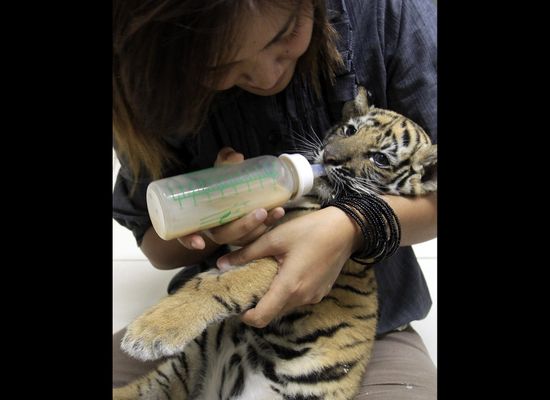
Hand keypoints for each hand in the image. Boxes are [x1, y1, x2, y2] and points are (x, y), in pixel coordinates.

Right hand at [176, 147, 284, 249]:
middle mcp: (211, 229)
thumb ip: (223, 163)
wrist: (224, 193)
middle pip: (224, 236)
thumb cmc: (215, 185)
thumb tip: (236, 157)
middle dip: (244, 227)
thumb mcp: (215, 172)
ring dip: (261, 227)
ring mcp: (229, 234)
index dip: (190, 240)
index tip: (199, 243)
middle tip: (260, 212)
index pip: (185, 234)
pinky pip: (256, 235)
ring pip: (243, 238)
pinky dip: (269, 224)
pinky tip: (278, 212)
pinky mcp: (245, 233)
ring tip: (276, 211)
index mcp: (195, 218)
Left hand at [216, 206, 362, 327]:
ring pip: (285, 306)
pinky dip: (286, 292)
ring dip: (273, 297)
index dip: (246, 316)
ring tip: (263, 275)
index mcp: (289, 287)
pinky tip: (283, 272)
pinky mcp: (321, 292)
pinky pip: (298, 299)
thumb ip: (247, 253)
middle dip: (258, 304)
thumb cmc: (310, 230)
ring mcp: (314, 297)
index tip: (237, 303)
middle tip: (246, 285)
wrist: (347, 228)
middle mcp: (302, 298)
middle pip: (273, 312)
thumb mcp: (275, 238)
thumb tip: (221, 264)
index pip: (262, 317)